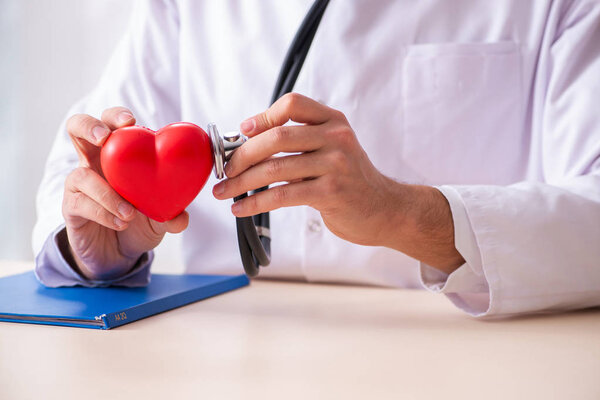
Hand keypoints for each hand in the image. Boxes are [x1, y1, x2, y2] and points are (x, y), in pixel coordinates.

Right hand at [63, 107, 188, 279]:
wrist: (117, 253)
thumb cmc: (138, 222)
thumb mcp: (161, 217)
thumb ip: (172, 213)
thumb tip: (182, 217)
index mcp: (118, 154)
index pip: (110, 123)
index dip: (116, 116)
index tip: (131, 121)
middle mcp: (94, 163)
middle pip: (77, 128)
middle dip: (90, 127)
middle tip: (105, 138)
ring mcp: (79, 185)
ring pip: (80, 175)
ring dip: (108, 194)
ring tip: (130, 213)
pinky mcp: (71, 208)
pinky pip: (81, 204)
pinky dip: (104, 213)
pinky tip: (121, 222)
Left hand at [212, 93, 463, 272]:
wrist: (384, 209)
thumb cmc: (350, 180)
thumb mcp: (332, 150)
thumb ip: (300, 143)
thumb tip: (248, 145)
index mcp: (333, 121)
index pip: (293, 104)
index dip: (263, 116)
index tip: (243, 132)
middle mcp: (336, 137)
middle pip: (277, 137)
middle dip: (242, 155)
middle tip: (225, 170)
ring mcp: (336, 164)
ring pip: (275, 167)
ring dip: (242, 182)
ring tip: (224, 192)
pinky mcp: (331, 191)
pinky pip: (283, 194)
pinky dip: (256, 202)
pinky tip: (242, 209)